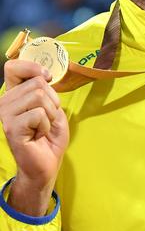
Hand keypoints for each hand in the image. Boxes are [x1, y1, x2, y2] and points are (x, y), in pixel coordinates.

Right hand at [0, 59, 68, 214]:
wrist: (47, 163)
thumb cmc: (49, 136)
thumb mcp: (52, 107)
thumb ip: (46, 90)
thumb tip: (44, 74)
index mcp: (14, 95)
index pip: (13, 67)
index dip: (33, 67)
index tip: (47, 77)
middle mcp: (5, 102)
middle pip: (37, 83)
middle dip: (52, 100)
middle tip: (47, 118)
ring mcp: (6, 115)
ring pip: (39, 97)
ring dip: (50, 114)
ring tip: (42, 127)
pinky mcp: (12, 128)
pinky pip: (39, 114)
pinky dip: (46, 125)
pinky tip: (38, 135)